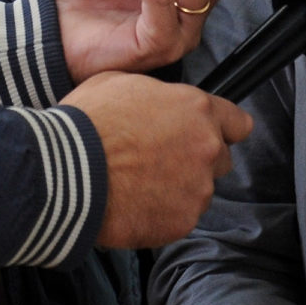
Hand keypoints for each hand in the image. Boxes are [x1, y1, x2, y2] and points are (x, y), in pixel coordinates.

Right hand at [62, 71, 252, 247]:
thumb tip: (159, 101)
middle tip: (162, 158)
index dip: (224, 127)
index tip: (215, 134)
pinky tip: (135, 201)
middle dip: (198, 158)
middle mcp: (206, 148)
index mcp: (196, 109)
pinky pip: (181, 216)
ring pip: (200, 189)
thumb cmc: (89, 123)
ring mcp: (197, 188)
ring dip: (180, 187)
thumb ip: (158, 94)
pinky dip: (163, 213)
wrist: (67, 172)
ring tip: (141, 182)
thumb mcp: (124, 82)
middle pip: (220, 158)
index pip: (238, 122)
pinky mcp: (182, 222)